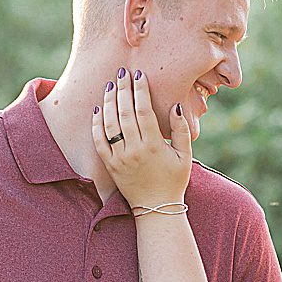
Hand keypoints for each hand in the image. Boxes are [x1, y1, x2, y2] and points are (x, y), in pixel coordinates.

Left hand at [92, 70, 192, 209]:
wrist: (156, 208)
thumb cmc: (174, 181)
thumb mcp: (185, 155)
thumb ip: (181, 130)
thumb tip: (176, 105)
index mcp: (154, 146)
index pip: (143, 111)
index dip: (140, 90)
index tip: (139, 74)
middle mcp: (134, 150)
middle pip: (125, 113)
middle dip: (123, 90)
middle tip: (122, 73)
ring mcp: (119, 158)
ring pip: (109, 124)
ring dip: (108, 103)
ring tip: (110, 87)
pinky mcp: (110, 166)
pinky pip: (99, 141)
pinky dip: (97, 124)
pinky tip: (98, 109)